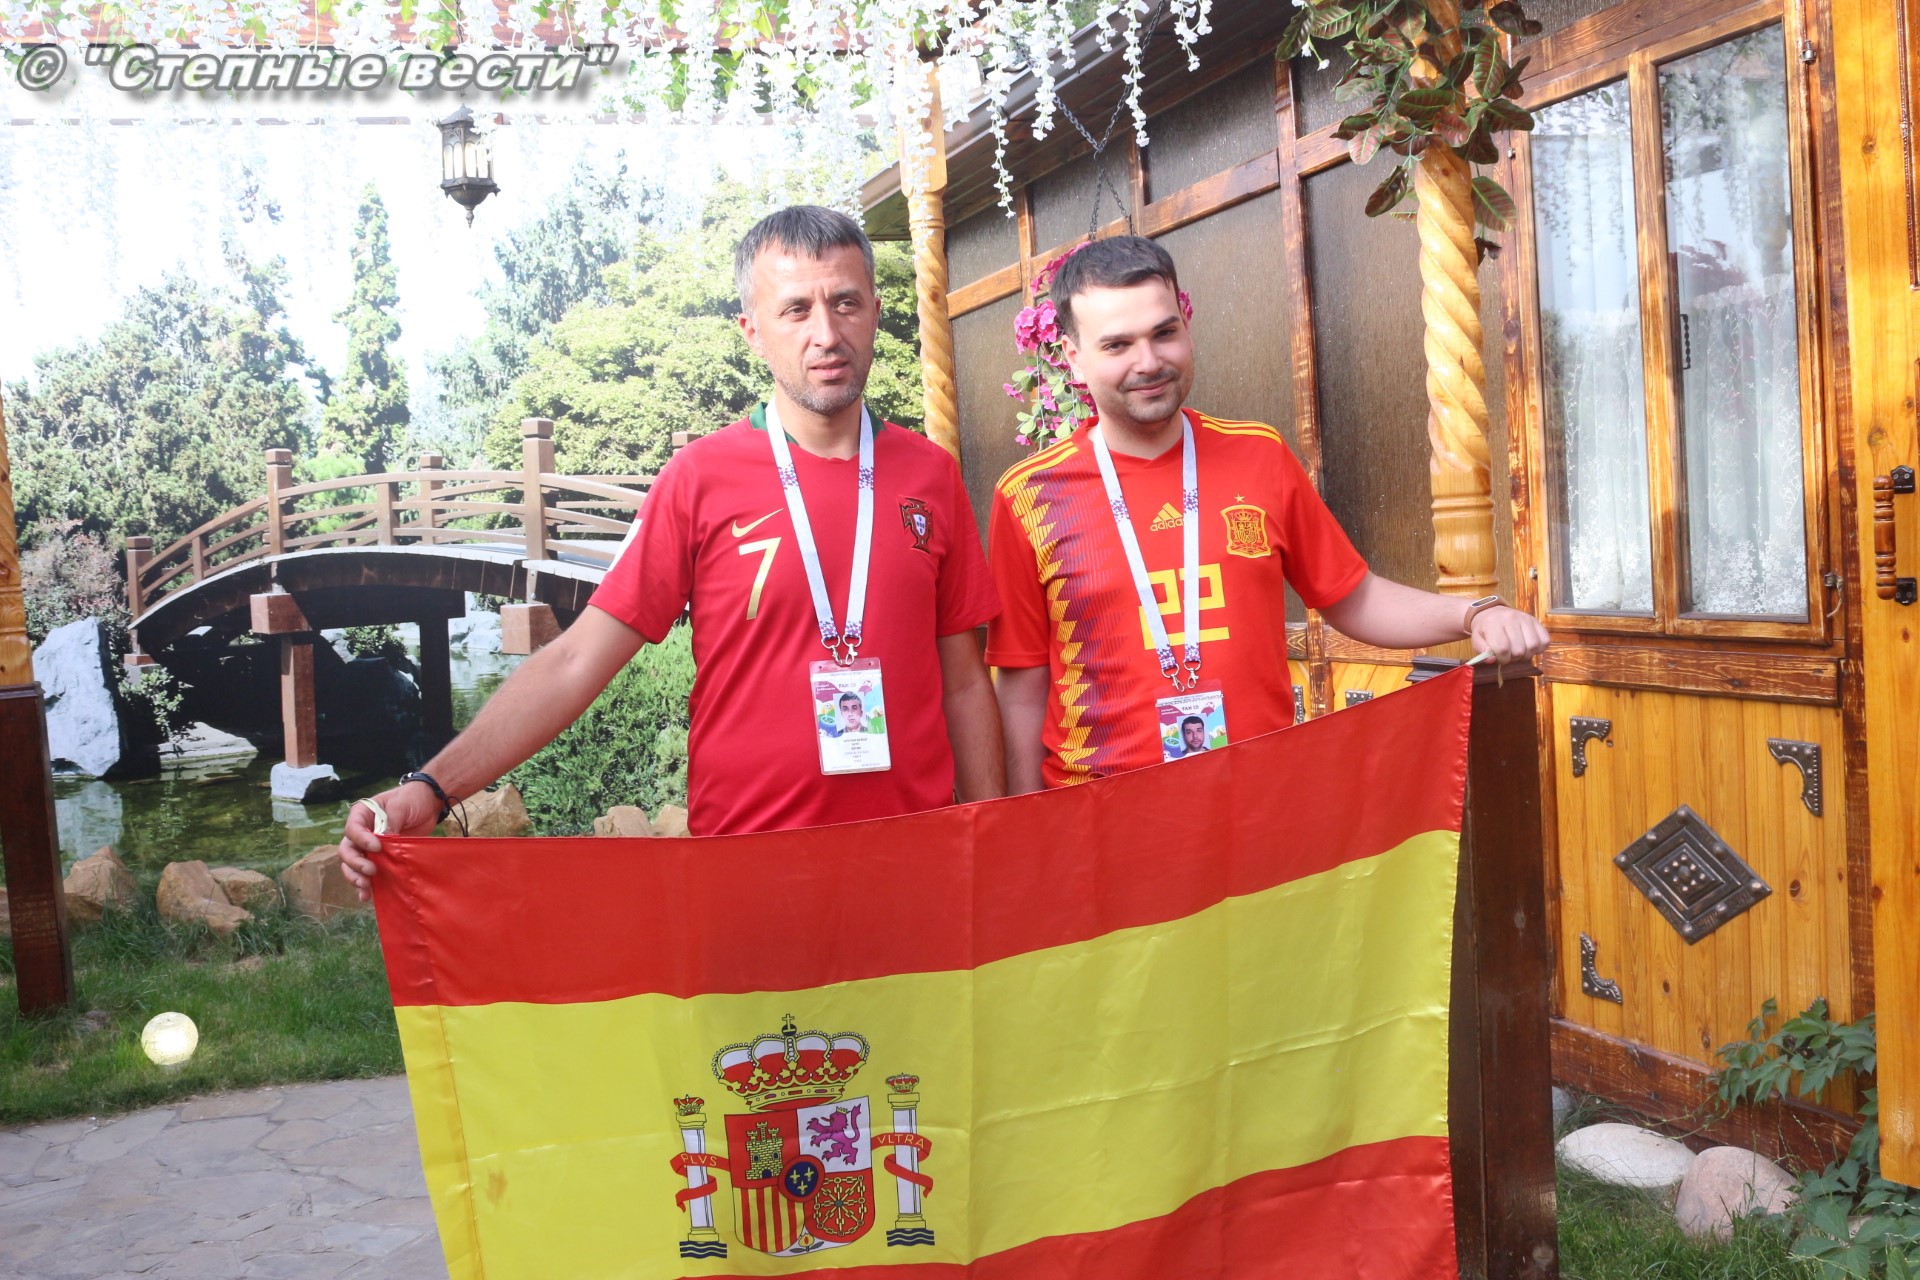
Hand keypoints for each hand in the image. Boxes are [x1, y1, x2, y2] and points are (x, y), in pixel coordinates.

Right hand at [338, 781, 443, 901]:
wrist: (428, 804)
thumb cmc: (411, 799)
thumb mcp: (401, 806)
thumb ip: (390, 823)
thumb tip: (382, 842)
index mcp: (362, 814)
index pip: (352, 829)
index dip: (361, 840)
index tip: (377, 847)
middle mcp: (360, 832)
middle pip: (347, 850)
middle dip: (355, 863)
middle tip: (371, 871)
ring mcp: (368, 846)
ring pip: (352, 864)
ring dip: (356, 877)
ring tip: (366, 887)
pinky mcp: (380, 858)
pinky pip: (367, 873)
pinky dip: (366, 885)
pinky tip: (368, 895)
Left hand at [1467, 604, 1550, 663]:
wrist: (1491, 612)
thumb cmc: (1485, 629)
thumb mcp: (1476, 639)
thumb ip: (1482, 650)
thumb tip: (1492, 660)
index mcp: (1494, 624)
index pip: (1503, 649)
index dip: (1502, 659)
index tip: (1500, 658)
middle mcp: (1511, 619)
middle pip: (1519, 650)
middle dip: (1514, 658)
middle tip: (1509, 655)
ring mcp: (1525, 618)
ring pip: (1533, 646)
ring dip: (1527, 655)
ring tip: (1519, 652)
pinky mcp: (1535, 620)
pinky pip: (1545, 640)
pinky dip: (1539, 648)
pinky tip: (1529, 647)